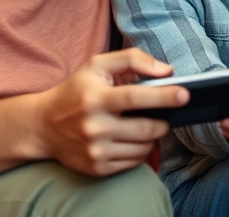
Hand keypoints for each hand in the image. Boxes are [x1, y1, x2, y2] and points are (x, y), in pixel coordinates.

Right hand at [36, 48, 187, 175]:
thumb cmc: (75, 91)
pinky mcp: (97, 168)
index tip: (185, 94)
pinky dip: (139, 150)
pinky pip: (134, 162)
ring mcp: (96, 150)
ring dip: (152, 136)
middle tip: (163, 115)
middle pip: (146, 128)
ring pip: (144, 147)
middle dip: (163, 121)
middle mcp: (94, 126)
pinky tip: (128, 139)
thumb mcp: (97, 66)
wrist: (43, 126)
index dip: (163, 96)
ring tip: (142, 125)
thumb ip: (132, 60)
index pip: (135, 97)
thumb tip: (167, 71)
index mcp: (95, 98)